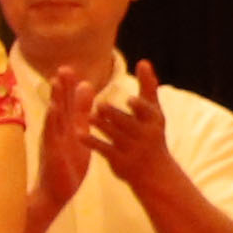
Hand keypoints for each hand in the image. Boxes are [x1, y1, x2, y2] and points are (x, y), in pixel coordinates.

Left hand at [90, 59, 175, 190]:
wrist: (154, 171)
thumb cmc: (152, 133)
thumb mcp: (153, 112)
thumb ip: (148, 87)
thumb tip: (143, 61)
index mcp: (153, 121)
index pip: (146, 111)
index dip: (139, 107)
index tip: (130, 100)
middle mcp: (144, 135)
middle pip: (126, 122)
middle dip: (114, 115)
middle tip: (100, 106)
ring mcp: (131, 149)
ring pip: (113, 134)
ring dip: (101, 125)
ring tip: (89, 116)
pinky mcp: (118, 160)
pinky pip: (103, 149)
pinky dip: (91, 141)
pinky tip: (78, 134)